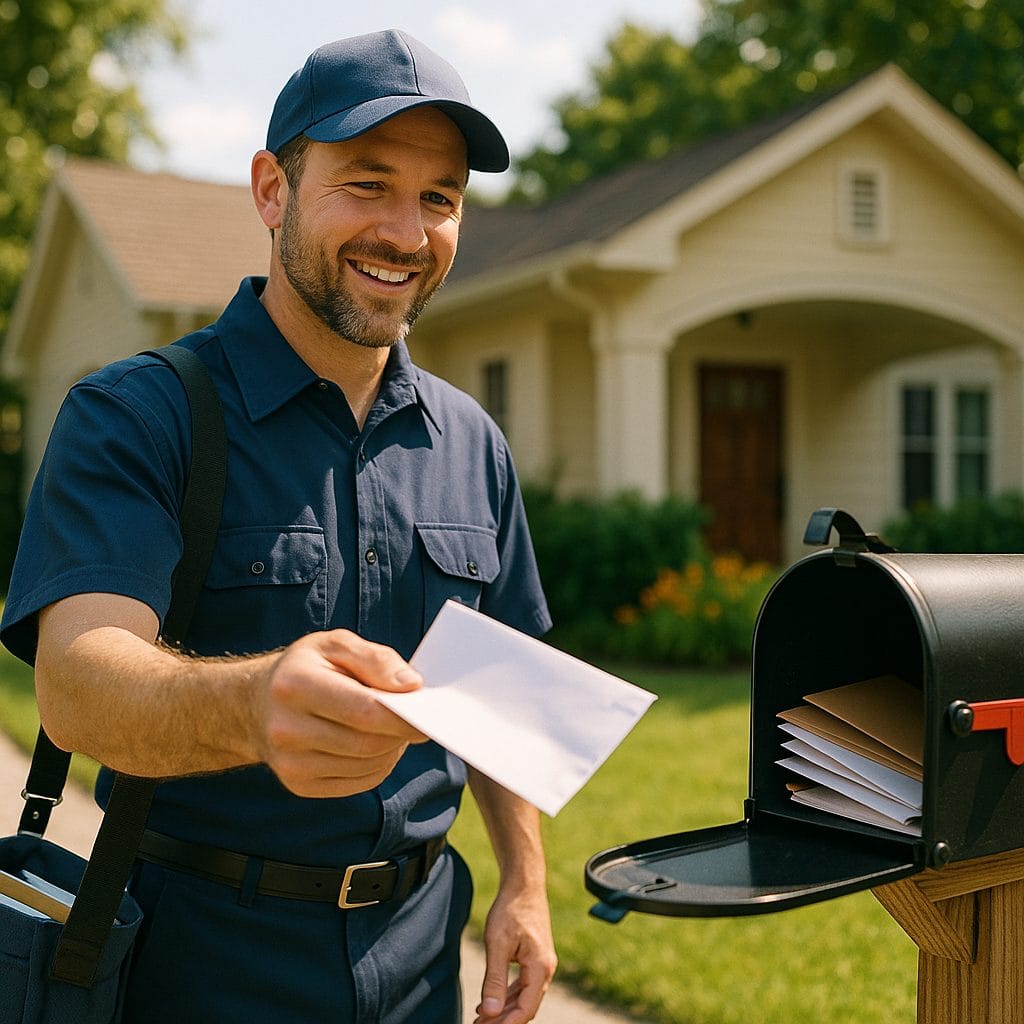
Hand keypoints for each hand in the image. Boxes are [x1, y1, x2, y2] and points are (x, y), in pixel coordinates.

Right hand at [256, 629, 426, 797]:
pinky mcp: (298, 785)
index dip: (402, 717)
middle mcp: (286, 729)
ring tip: (390, 728)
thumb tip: (412, 685)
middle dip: (400, 734)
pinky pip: (357, 782)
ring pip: (366, 766)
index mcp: (296, 685)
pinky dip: (377, 766)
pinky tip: (373, 746)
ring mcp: (289, 763)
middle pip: (367, 743)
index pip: (364, 711)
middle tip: (413, 720)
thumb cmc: (305, 668)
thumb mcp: (336, 645)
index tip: (427, 714)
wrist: (255, 703)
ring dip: (391, 750)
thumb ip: (377, 659)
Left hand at [475, 886, 556, 1023]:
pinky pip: (523, 985)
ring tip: (480, 1020)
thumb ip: (494, 979)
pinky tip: (490, 1003)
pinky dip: (507, 996)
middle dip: (503, 1020)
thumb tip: (489, 1012)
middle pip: (526, 1006)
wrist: (523, 884)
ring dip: (504, 1011)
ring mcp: (542, 963)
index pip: (526, 1008)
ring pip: (524, 997)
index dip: (507, 1023)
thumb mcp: (498, 944)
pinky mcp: (535, 958)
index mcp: (541, 968)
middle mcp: (546, 969)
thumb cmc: (511, 910)